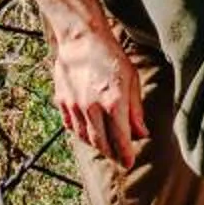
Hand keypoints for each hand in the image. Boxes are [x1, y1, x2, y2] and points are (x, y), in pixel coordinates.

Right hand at [53, 21, 147, 168]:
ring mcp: (74, 106)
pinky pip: (71, 126)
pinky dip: (81, 134)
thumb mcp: (132, 81)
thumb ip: (135, 110)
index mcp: (114, 103)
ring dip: (97, 146)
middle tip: (120, 160)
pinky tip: (89, 134)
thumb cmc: (111, 58)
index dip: (126, 155)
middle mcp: (92, 108)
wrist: (81, 40)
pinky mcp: (62, 101)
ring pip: (85, 137)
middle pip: (102, 143)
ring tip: (107, 148)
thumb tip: (141, 133)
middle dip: (112, 155)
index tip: (130, 164)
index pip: (121, 139)